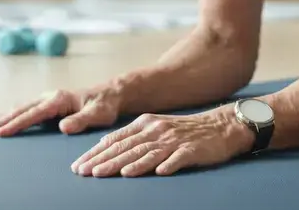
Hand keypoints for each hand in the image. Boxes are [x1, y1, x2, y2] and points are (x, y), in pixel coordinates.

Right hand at [0, 87, 121, 136]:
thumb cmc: (104, 105)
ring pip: (19, 109)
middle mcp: (49, 97)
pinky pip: (24, 110)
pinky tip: (0, 123)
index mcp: (58, 99)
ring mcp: (46, 100)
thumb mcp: (98, 114)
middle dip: (1, 121)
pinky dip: (10, 116)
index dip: (16, 124)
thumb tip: (63, 127)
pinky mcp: (47, 104)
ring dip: (1, 119)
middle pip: (20, 110)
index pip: (33, 114)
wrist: (110, 94)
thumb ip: (81, 120)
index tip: (1, 133)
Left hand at [70, 108, 252, 177]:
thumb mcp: (156, 127)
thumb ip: (132, 136)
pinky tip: (156, 173)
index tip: (79, 165)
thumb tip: (104, 145)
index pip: (115, 140)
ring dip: (125, 164)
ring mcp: (174, 140)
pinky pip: (177, 158)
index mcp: (145, 124)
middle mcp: (157, 130)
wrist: (220, 127)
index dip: (96, 153)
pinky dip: (166, 165)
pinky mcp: (191, 150)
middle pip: (126, 147)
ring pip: (146, 153)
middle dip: (103, 161)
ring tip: (107, 174)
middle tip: (84, 172)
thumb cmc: (184, 131)